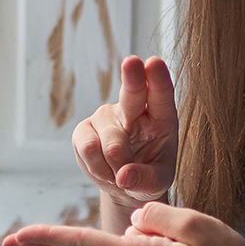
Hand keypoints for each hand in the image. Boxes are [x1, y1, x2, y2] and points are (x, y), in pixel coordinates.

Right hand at [74, 55, 177, 207]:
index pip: (160, 93)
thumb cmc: (148, 175)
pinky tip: (105, 172)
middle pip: (132, 91)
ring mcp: (106, 116)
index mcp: (160, 115)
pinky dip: (98, 168)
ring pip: (110, 141)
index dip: (158, 78)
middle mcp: (133, 109)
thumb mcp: (158, 182)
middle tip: (132, 62)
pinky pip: (88, 149)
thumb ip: (146, 180)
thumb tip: (123, 176)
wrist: (124, 183)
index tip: (154, 63)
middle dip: (132, 77)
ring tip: (121, 176)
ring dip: (116, 167)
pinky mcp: (84, 130)